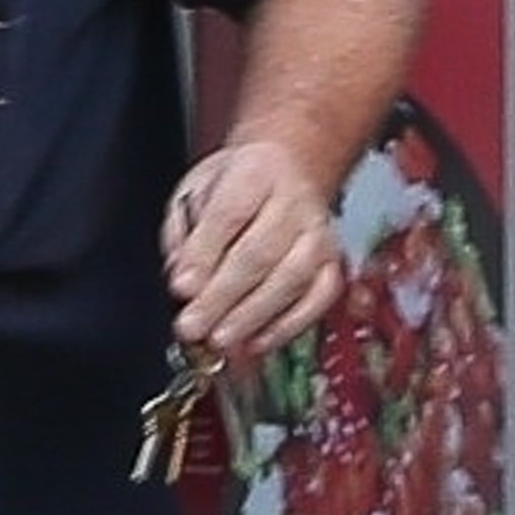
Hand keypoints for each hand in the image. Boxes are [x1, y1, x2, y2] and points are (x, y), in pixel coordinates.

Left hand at [162, 139, 343, 363]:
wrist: (287, 172)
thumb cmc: (236, 187)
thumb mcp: (195, 193)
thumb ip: (182, 235)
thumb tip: (181, 278)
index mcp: (254, 172)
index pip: (229, 214)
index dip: (204, 254)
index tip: (181, 287)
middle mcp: (294, 201)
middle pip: (260, 252)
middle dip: (222, 296)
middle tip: (193, 325)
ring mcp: (319, 234)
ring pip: (291, 278)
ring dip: (252, 315)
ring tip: (220, 340)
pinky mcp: (333, 263)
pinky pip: (317, 299)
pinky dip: (287, 325)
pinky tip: (256, 342)